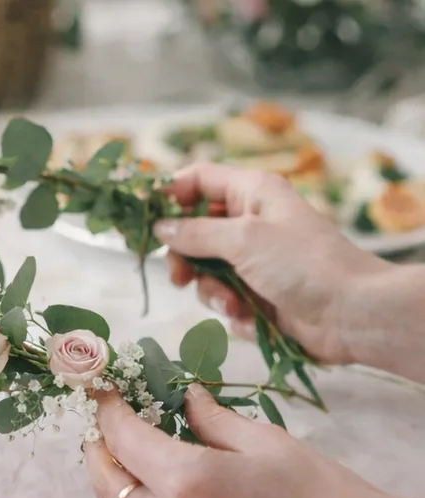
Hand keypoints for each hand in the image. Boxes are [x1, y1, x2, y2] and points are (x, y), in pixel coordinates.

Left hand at [84, 385, 416, 497]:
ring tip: (126, 443)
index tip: (103, 388)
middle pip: (107, 480)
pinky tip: (151, 475)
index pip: (123, 438)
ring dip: (114, 472)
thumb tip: (185, 398)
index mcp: (185, 481)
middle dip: (99, 444)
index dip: (107, 409)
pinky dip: (136, 496)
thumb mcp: (263, 442)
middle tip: (107, 416)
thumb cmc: (315, 492)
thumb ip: (212, 420)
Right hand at [153, 164, 391, 365]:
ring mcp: (255, 260)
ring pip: (205, 270)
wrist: (353, 314)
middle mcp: (251, 222)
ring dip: (211, 290)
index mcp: (252, 193)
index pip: (198, 180)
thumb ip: (195, 232)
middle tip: (179, 276)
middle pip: (194, 230)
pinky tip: (251, 317)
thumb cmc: (303, 264)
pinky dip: (232, 310)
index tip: (144, 218)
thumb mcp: (243, 239)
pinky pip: (225, 298)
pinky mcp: (259, 294)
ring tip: (231, 303)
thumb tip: (160, 228)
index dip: (169, 195)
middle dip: (185, 256)